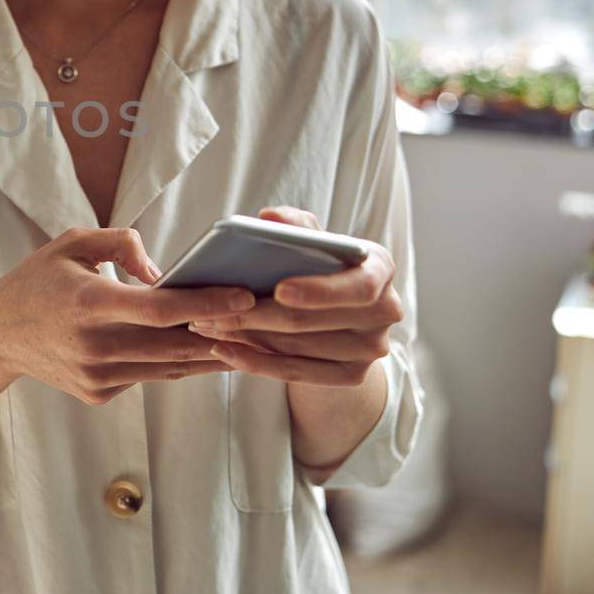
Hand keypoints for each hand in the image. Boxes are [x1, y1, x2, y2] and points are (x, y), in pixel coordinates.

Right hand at [0, 225, 257, 404]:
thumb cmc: (41, 279)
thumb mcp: (73, 242)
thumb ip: (121, 243)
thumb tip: (164, 271)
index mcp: (89, 304)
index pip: (161, 309)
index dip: (207, 305)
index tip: (244, 296)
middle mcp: (94, 346)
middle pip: (176, 345)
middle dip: (225, 333)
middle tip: (266, 318)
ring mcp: (97, 376)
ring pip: (170, 368)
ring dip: (213, 355)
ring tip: (253, 340)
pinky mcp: (98, 394)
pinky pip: (150, 377)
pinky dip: (179, 365)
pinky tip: (209, 353)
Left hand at [184, 206, 402, 387]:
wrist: (345, 315)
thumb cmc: (323, 265)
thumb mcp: (317, 241)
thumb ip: (296, 225)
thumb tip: (268, 218)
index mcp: (380, 268)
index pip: (358, 286)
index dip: (319, 291)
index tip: (279, 289)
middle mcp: (385, 311)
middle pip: (313, 321)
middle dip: (255, 315)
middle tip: (211, 312)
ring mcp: (371, 349)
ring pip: (297, 348)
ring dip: (247, 338)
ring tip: (208, 326)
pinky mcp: (353, 375)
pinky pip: (296, 374)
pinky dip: (256, 362)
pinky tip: (224, 350)